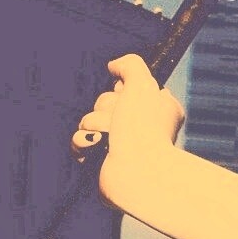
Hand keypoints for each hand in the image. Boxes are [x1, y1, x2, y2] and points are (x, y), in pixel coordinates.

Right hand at [71, 54, 184, 180]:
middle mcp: (140, 126)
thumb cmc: (144, 128)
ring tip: (110, 137)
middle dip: (107, 107)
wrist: (135, 172)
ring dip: (95, 124)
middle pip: (104, 100)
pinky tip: (95, 146)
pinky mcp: (100, 158)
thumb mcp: (143, 84)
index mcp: (158, 108)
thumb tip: (113, 66)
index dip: (124, 89)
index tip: (130, 96)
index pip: (128, 86)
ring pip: (89, 119)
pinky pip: (79, 139)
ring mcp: (119, 144)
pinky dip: (84, 141)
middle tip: (121, 121)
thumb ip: (130, 65)